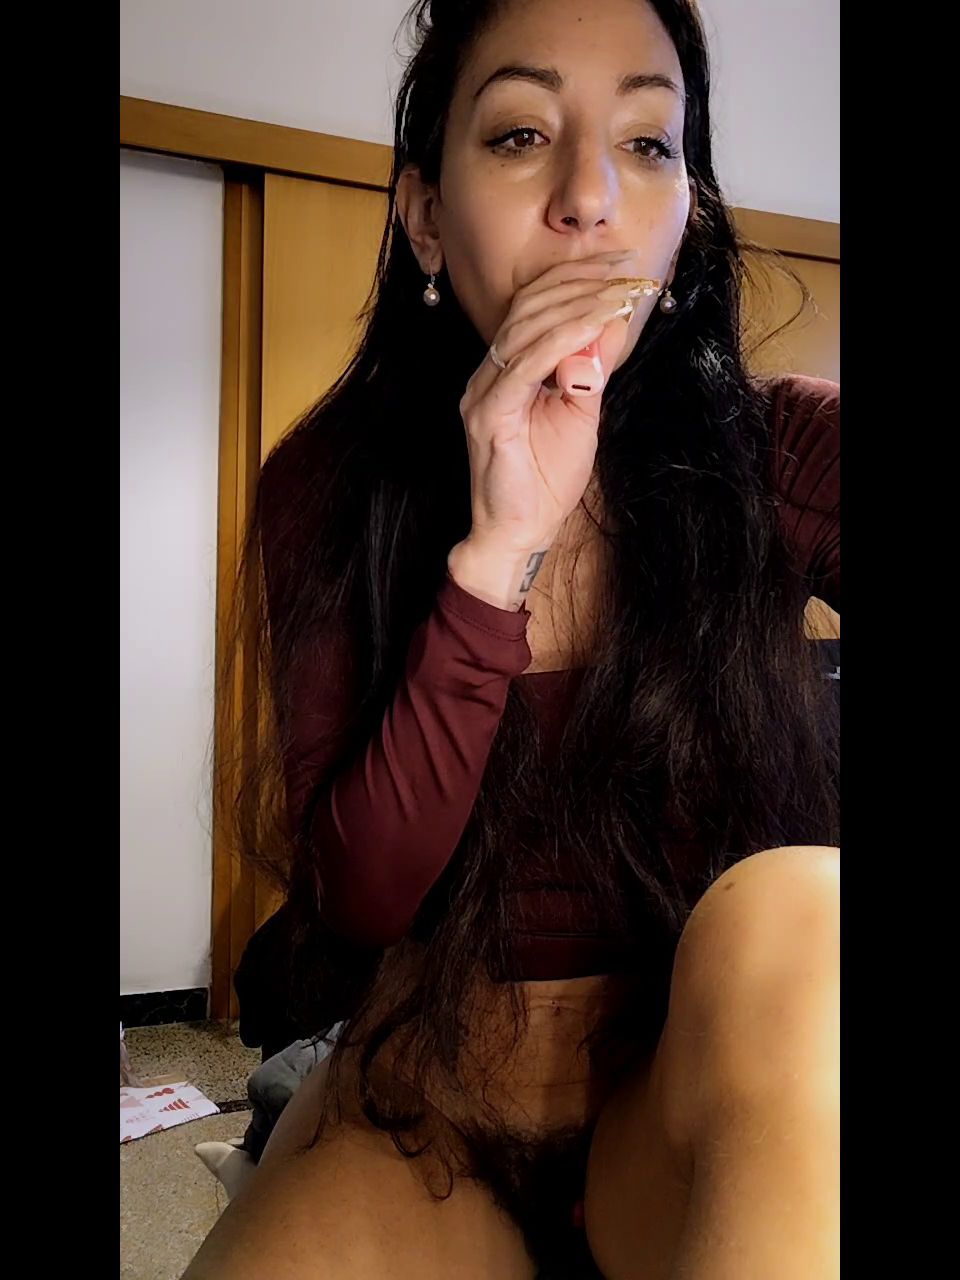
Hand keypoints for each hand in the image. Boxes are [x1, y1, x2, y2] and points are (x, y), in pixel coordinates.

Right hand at [456, 249, 662, 560]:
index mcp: (505, 371)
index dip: (574, 279)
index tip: (619, 263)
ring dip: (578, 305)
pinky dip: (562, 340)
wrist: (519, 535)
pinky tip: (592, 324)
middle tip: (626, 270)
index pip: (534, 307)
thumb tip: (611, 321)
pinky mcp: (489, 416)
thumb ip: (590, 370)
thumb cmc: (545, 482)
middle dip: (580, 282)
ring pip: (528, 329)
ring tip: (619, 293)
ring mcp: (483, 393)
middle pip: (530, 307)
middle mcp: (487, 375)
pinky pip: (526, 366)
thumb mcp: (580, 415)